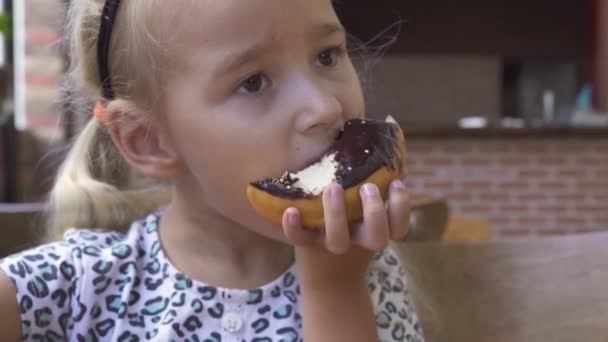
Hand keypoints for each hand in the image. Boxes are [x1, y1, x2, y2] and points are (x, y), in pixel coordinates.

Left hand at [281, 174, 409, 283]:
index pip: (399, 227)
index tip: (395, 183)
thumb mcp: (367, 214)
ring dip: (337, 214)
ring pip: (338, 240)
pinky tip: (291, 210)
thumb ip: (380, 188)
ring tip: (333, 186)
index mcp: (376, 231)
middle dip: (375, 211)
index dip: (402, 207)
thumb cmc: (353, 231)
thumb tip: (395, 160)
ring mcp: (332, 244)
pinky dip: (294, 228)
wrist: (327, 275)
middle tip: (367, 186)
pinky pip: (300, 239)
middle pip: (376, 238)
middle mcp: (358, 240)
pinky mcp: (307, 244)